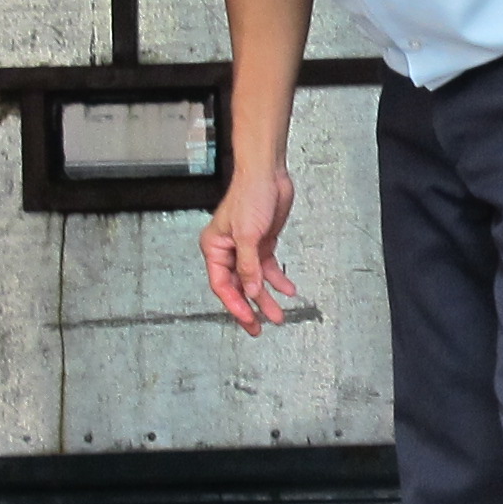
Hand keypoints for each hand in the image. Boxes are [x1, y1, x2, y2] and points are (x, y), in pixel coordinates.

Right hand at [201, 161, 299, 334]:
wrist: (268, 175)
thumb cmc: (250, 195)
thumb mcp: (248, 235)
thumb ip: (249, 266)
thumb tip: (252, 292)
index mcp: (215, 248)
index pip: (222, 285)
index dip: (235, 305)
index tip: (248, 320)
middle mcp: (228, 251)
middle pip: (238, 287)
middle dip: (250, 308)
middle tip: (259, 328)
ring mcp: (246, 248)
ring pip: (255, 281)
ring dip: (266, 298)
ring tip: (278, 315)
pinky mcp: (262, 244)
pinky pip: (268, 269)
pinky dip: (278, 280)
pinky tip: (288, 290)